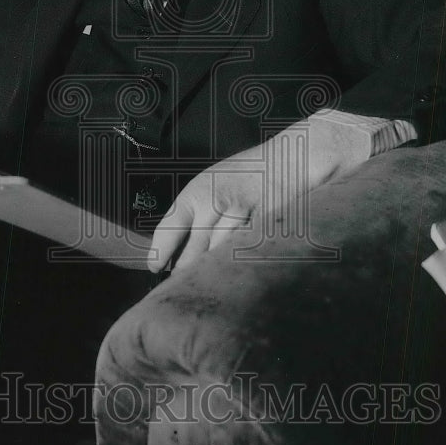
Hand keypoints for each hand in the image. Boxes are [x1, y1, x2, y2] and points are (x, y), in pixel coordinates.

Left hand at [147, 119, 364, 272]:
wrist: (290, 162)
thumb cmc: (248, 174)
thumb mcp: (212, 183)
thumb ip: (193, 212)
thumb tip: (173, 246)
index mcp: (198, 192)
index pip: (170, 228)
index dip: (160, 253)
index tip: (155, 267)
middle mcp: (215, 204)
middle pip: (192, 253)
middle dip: (185, 270)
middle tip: (181, 282)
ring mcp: (241, 218)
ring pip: (217, 259)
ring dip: (210, 273)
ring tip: (209, 281)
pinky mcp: (262, 231)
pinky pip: (242, 258)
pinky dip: (236, 267)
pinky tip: (235, 271)